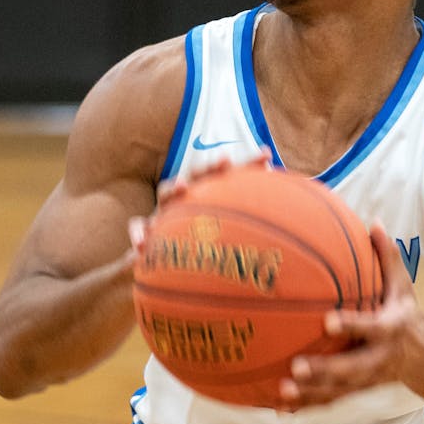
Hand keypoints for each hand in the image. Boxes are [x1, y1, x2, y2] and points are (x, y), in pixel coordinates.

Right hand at [127, 150, 273, 251]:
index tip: (267, 154)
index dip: (248, 164)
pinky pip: (137, 226)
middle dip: (210, 168)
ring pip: (165, 193)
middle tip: (225, 161)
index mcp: (207, 199)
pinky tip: (142, 243)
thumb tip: (287, 227)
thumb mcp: (227, 245)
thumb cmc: (201, 256)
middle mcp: (186, 201)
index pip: (228, 177)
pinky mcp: (145, 231)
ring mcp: (163, 213)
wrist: (162, 270)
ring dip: (174, 188)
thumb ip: (252, 236)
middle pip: (197, 175)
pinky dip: (138, 231)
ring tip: (183, 186)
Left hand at [278, 224, 423, 407]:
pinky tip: (279, 407)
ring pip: (338, 390)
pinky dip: (306, 406)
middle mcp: (378, 358)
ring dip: (310, 394)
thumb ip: (387, 257)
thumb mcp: (403, 287)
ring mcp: (366, 379)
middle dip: (325, 371)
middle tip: (297, 368)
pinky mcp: (355, 391)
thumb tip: (372, 222)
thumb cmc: (405, 314)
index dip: (352, 325)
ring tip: (282, 391)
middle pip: (351, 368)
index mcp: (390, 329)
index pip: (370, 327)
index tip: (328, 322)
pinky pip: (329, 401)